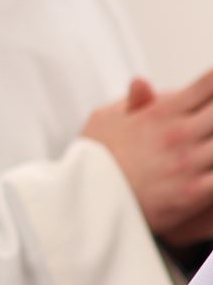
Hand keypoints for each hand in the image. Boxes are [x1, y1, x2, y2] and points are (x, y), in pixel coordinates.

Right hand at [83, 71, 212, 241]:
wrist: (84, 203)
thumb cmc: (93, 159)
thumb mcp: (103, 120)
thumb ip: (131, 100)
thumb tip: (143, 81)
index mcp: (161, 112)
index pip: (209, 85)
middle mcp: (180, 134)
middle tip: (209, 122)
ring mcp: (189, 163)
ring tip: (206, 145)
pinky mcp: (194, 193)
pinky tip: (209, 168)